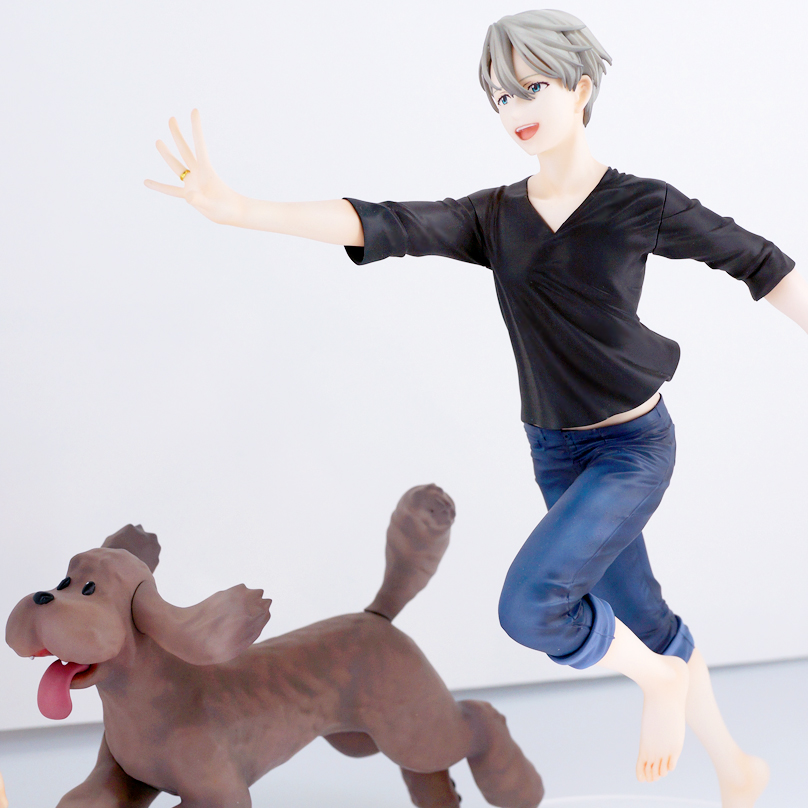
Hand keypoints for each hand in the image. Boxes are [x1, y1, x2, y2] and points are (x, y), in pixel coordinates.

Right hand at [144, 109, 245, 225]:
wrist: (232, 215)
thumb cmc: (226, 208)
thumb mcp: (213, 205)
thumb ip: (200, 200)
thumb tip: (188, 196)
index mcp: (205, 171)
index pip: (199, 145)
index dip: (196, 128)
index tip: (194, 110)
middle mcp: (197, 174)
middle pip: (185, 150)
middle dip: (178, 135)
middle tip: (172, 119)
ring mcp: (192, 183)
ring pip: (177, 165)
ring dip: (167, 154)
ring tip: (158, 141)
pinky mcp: (188, 195)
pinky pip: (170, 190)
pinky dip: (159, 186)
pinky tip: (146, 181)